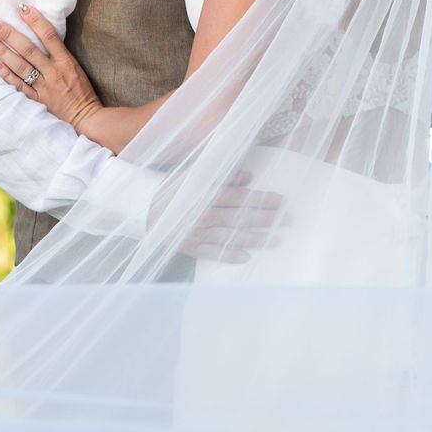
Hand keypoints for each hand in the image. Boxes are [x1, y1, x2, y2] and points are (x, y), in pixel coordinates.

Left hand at [0, 5, 101, 131]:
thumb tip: (42, 37)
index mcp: (66, 62)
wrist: (86, 118)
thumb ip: (60, 55)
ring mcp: (44, 88)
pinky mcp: (37, 101)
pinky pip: (19, 87)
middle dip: (11, 35)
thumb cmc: (82, 91)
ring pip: (21, 67)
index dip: (35, 21)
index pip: (49, 36)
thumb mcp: (76, 68)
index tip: (22, 8)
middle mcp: (53, 72)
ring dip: (4, 53)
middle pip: (29, 50)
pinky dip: (7, 76)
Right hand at [154, 170, 288, 263]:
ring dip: (254, 238)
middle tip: (287, 221)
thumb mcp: (196, 175)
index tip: (281, 202)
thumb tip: (249, 176)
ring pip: (231, 236)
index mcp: (207, 194)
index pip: (241, 197)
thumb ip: (223, 175)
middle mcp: (205, 214)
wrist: (143, 207)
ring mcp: (198, 232)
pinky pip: (213, 253)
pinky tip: (246, 257)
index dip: (262, 200)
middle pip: (240, 217)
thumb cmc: (172, 187)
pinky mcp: (190, 247)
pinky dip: (229, 255)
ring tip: (275, 240)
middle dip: (265, 219)